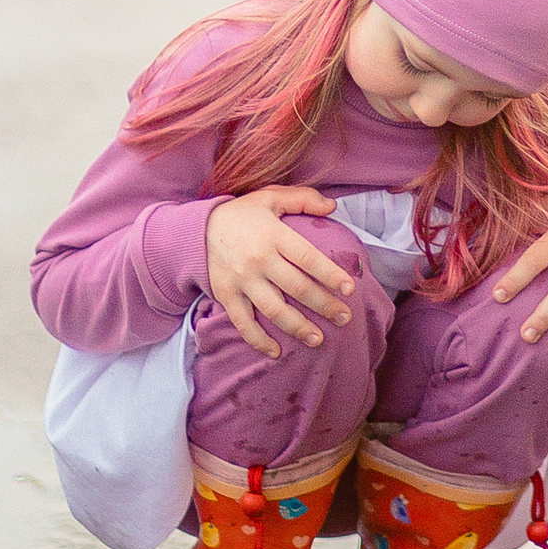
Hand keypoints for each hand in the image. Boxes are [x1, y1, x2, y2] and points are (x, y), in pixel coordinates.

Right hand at [204, 186, 354, 360]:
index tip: (350, 289)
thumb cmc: (243, 214)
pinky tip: (276, 351)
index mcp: (273, 234)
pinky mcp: (226, 295)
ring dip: (297, 327)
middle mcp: (258, 259)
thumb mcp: (270, 197)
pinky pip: (243, 322)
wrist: (198, 228)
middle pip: (296, 287)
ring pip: (273, 310)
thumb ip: (303, 199)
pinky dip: (258, 340)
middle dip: (323, 305)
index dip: (331, 274)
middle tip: (344, 318)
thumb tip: (332, 206)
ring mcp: (241, 280)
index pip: (307, 257)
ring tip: (318, 339)